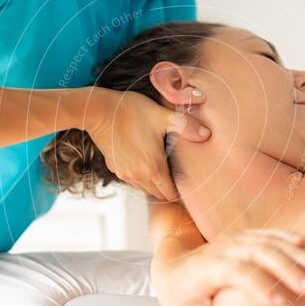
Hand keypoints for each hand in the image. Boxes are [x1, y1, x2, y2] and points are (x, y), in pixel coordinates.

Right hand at [85, 87, 209, 200]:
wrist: (98, 111)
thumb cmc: (130, 111)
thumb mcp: (162, 115)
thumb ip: (186, 126)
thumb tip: (207, 134)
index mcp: (153, 168)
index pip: (170, 194)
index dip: (181, 191)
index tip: (187, 184)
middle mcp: (138, 176)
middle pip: (158, 194)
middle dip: (169, 189)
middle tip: (178, 176)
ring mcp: (125, 174)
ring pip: (145, 188)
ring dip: (154, 183)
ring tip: (163, 169)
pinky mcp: (115, 168)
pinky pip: (132, 179)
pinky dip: (141, 176)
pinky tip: (145, 160)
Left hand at [154, 228, 304, 305]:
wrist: (171, 263)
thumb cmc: (181, 296)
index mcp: (207, 270)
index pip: (236, 273)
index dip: (260, 286)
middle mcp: (222, 249)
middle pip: (257, 253)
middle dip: (287, 270)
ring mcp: (234, 239)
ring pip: (267, 242)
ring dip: (295, 254)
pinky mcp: (243, 236)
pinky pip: (267, 233)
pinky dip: (287, 237)